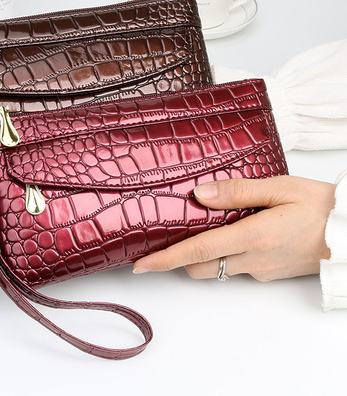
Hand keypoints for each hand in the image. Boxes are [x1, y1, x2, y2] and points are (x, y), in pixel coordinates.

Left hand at [133, 176, 335, 280]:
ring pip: (217, 268)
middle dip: (179, 258)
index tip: (140, 265)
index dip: (165, 259)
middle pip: (200, 266)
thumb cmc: (321, 206)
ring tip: (200, 229)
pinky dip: (224, 255)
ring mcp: (262, 270)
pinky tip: (232, 233)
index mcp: (253, 237)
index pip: (197, 251)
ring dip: (202, 255)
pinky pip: (237, 268)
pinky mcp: (270, 273)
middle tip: (167, 238)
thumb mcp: (281, 188)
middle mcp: (253, 260)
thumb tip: (200, 194)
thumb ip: (237, 192)